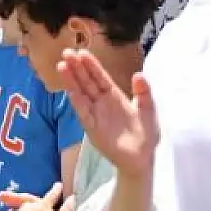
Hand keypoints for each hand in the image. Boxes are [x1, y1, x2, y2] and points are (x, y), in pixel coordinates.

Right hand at [56, 48, 158, 178]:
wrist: (143, 158)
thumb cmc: (146, 134)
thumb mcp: (148, 109)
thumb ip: (144, 92)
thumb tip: (138, 74)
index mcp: (115, 96)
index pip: (100, 77)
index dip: (91, 65)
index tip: (82, 52)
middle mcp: (102, 103)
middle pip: (87, 82)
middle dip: (77, 68)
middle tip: (66, 52)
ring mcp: (96, 115)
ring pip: (81, 94)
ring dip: (72, 81)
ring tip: (62, 66)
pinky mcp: (93, 129)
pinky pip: (84, 113)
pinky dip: (77, 102)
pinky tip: (70, 91)